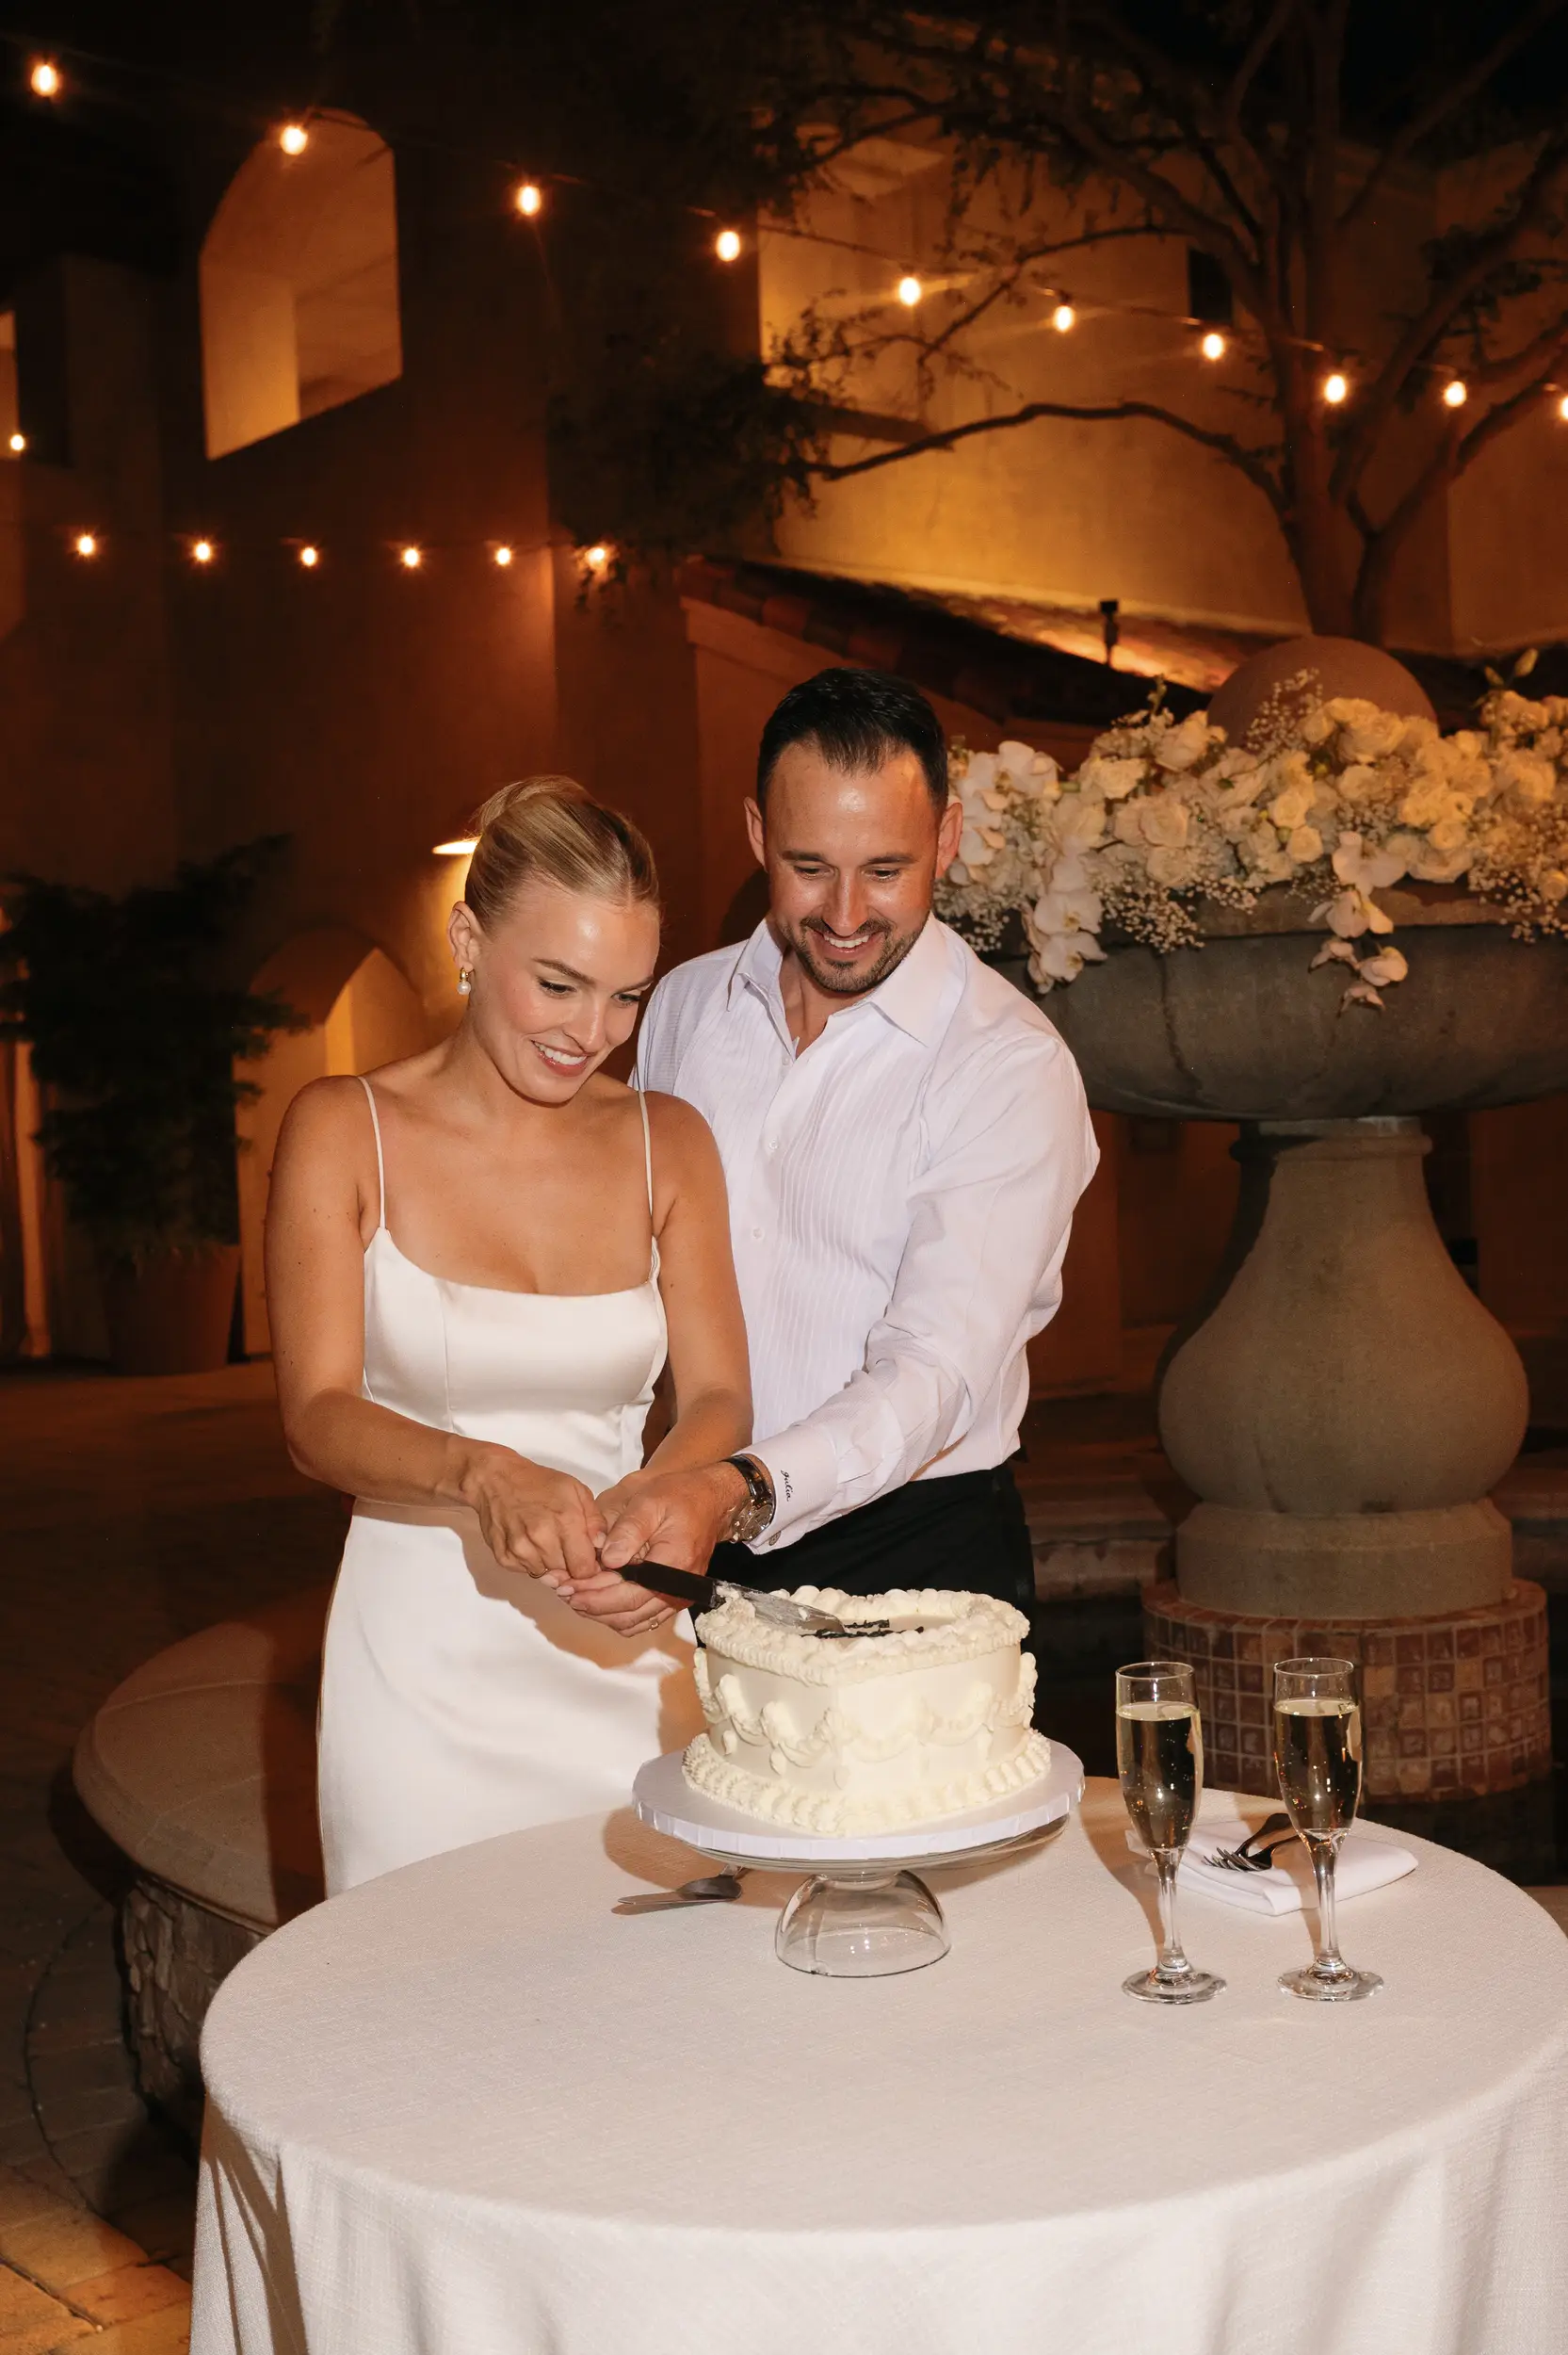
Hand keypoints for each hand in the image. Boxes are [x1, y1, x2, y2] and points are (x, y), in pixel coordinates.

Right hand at [455, 1445, 605, 1586]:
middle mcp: (541, 1539)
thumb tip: (602, 1546)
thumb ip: (595, 1520)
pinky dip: (531, 1562)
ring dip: (550, 1564)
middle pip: (566, 1575)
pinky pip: (527, 1572)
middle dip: (570, 1565)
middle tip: (565, 1546)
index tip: (587, 1559)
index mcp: (565, 1521)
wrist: (495, 1479)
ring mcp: (520, 1550)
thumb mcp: (576, 1491)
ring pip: (546, 1575)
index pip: (584, 1569)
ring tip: (546, 1541)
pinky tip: (530, 1543)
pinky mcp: (504, 1558)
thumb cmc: (539, 1483)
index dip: (589, 1567)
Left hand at [564, 1462, 747, 1628]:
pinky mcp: (671, 1599)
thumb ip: (628, 1531)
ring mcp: (676, 1598)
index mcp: (674, 1565)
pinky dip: (615, 1613)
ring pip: (632, 1622)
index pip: (628, 1595)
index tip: (566, 1586)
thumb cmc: (678, 1497)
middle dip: (591, 1606)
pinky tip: (595, 1597)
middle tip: (562, 1591)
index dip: (594, 1595)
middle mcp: (678, 1589)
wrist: (707, 1501)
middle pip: (627, 1614)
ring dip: (600, 1613)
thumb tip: (607, 1560)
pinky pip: (640, 1618)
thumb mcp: (649, 1502)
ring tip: (573, 1595)